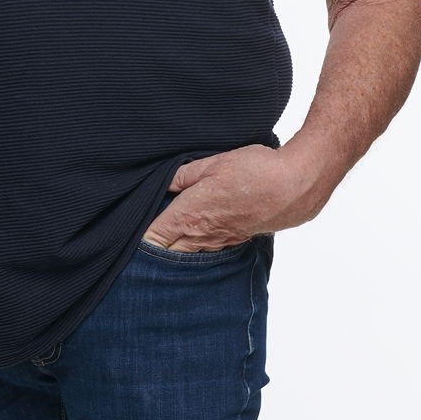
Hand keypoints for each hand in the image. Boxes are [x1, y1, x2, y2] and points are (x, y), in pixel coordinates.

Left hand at [142, 143, 329, 251]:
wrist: (296, 185)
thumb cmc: (254, 171)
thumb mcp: (213, 163)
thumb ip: (183, 174)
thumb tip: (161, 182)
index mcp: (190, 215)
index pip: (154, 239)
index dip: (137, 242)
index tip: (124, 239)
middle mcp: (203, 234)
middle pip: (169, 255)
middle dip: (152, 256)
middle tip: (136, 254)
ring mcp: (221, 240)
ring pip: (190, 256)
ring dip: (175, 255)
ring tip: (161, 254)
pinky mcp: (238, 239)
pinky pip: (210, 251)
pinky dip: (198, 251)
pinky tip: (195, 244)